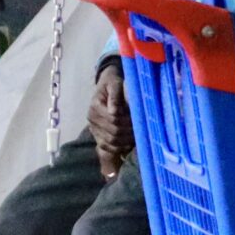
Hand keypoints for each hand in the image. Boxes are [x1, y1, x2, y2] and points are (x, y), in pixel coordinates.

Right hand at [86, 62, 131, 180]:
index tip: (139, 121)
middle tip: (142, 131)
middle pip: (113, 133)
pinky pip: (105, 148)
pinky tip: (125, 152)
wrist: (107, 83)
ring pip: (110, 142)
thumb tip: (115, 112)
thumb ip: (116, 95)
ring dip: (125, 142)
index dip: (128, 122)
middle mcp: (92, 119)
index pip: (114, 120)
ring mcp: (94, 129)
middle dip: (129, 133)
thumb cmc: (114, 82)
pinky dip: (116, 152)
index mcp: (95, 107)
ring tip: (137, 138)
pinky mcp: (97, 136)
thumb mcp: (115, 83)